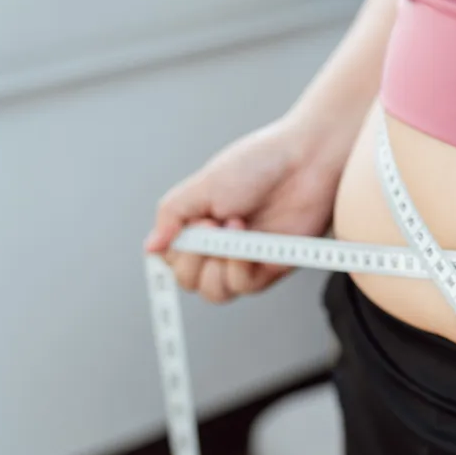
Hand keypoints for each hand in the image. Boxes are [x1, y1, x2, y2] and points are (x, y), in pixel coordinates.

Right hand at [144, 110, 354, 302]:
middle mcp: (220, 246)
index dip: (177, 249)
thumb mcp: (202, 186)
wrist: (305, 162)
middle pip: (190, 282)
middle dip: (194, 260)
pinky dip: (241, 268)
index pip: (171, 260)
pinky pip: (245, 287)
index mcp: (198, 225)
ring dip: (217, 267)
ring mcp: (245, 259)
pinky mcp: (271, 267)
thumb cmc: (257, 165)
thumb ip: (172, 216)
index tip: (196, 220)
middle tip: (213, 226)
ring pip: (215, 293)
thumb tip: (150, 247)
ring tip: (234, 231)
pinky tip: (249, 242)